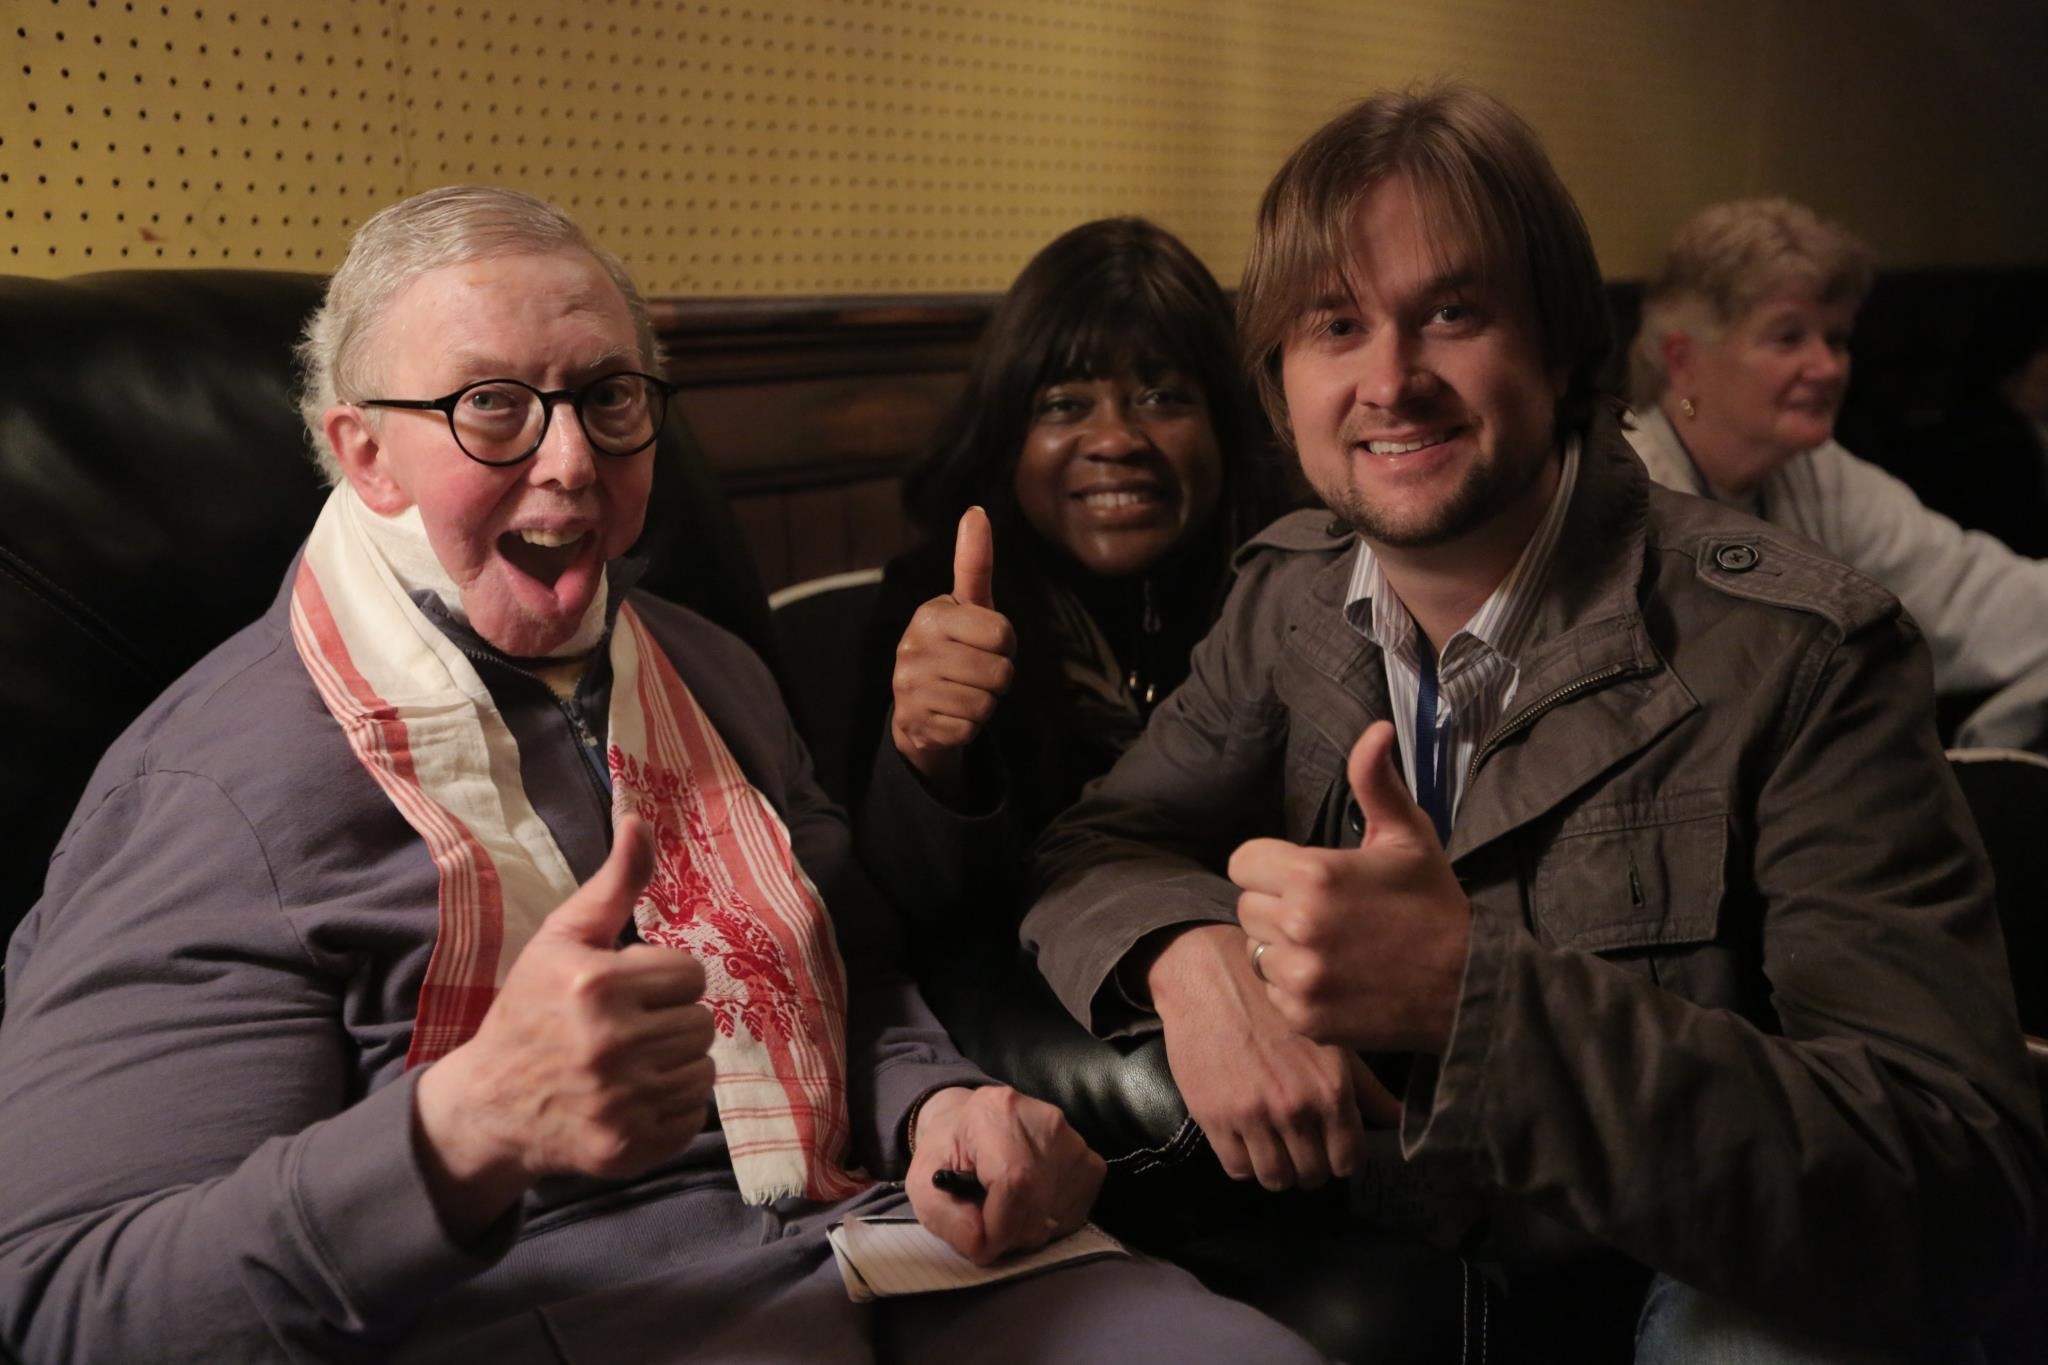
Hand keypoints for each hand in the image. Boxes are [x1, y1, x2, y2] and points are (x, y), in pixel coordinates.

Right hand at [414, 818, 716, 1237]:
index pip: (690, 973)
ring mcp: (621, 1102)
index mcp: (596, 985)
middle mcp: (611, 1044)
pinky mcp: (629, 1146)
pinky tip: (631, 1096)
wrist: (490, 1104)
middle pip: (701, 1022)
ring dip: (674, 1063)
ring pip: (702, 1067)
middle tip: (626, 1029)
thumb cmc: (531, 1010)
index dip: (662, 980)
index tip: (627, 991)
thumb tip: (640, 818)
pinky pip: (692, 1114)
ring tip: (630, 1062)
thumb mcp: (562, 939)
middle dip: (669, 1020)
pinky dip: (671, 1106)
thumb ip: (612, 883)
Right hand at [889, 506, 1016, 797]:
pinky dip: (969, 727)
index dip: (1006, 644)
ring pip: (985, 703)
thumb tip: (977, 511)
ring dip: (985, 703)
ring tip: (963, 693)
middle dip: (998, 678)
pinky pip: (969, 729)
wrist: (917, 709)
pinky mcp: (914, 723)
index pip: (1003, 633)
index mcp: (930, 615)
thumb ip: (974, 563)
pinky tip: (951, 715)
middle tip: (976, 674)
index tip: (985, 644)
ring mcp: (909, 688)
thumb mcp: (967, 606)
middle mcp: (912, 648)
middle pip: (999, 672)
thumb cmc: (953, 648)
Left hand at [905, 1086, 1104, 1264]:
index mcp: (996, 1112)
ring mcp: (1072, 1140)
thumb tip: (985, 1245)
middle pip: (1037, 1201)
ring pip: (1057, 1213)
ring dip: (1028, 1230)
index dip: (999, 1227)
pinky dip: (1047, 1223)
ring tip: (1004, 1209)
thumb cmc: (947, 1152)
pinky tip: (1027, 1205)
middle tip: (988, 1227)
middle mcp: (1043, 1121)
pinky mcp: (1089, 1161)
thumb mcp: (923, 1184)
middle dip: (1010, 1234)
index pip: (1015, 1182)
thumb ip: (947, 1218)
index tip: (982, 1244)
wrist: (970, 1122)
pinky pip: (1074, 1213)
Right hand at [1146, 923, 1398, 1191]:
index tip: (1330, 1150)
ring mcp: (1254, 1115)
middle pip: (1312, 1175)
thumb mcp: (1329, 1037)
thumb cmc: (1273, 1002)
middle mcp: (1297, 1107)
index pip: (1349, 1159)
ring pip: (1275, 1178)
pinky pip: (1237, 1168)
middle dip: (1309, 1168)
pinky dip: (1245, 1163)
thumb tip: (1398, 1118)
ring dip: (1277, 1170)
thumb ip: (1365, 1086)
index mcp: (1332, 1089)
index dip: (1341, 1160)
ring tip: (1273, 1149)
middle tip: (1299, 1150)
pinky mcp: (1214, 1117)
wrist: (1209, 974)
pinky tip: (1246, 1142)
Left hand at [1230, 721, 1470, 1053]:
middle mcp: (1297, 925)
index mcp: (1313, 874)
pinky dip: (1295, 989)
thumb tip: (1376, 729)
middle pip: (1246, 906)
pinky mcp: (1303, 1018)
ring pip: (1256, 950)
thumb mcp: (1408, 836)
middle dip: (1276, 905)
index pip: (1243, 862)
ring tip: (1331, 946)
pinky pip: (1272, 992)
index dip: (1270, 866)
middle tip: (1325, 913)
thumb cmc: (1434, 905)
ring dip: (1282, 948)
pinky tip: (1335, 979)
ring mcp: (1299, 977)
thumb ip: (1375, 782)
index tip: (1304, 876)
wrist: (1468, 985)